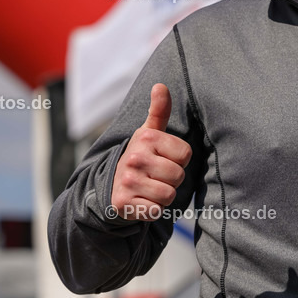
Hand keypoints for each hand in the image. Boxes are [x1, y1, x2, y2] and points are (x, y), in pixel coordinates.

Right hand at [110, 83, 192, 220]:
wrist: (111, 186)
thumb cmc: (140, 157)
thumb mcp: (149, 133)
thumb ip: (159, 111)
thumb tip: (160, 85)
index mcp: (146, 138)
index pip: (186, 155)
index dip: (178, 160)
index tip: (163, 159)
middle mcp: (134, 158)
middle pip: (178, 176)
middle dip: (171, 180)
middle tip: (155, 176)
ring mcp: (127, 181)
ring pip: (168, 195)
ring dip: (163, 196)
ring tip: (149, 188)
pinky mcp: (123, 203)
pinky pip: (156, 211)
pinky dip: (152, 210)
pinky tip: (141, 201)